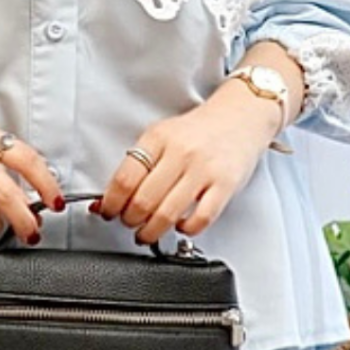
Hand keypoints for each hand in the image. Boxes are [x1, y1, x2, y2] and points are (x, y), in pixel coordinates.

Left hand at [91, 85, 281, 244]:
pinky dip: (185, 229)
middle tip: (129, 223)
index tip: (108, 212)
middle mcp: (181, 152)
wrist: (241, 116)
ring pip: (167, 214)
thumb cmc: (199, 132)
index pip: (124, 178)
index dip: (111, 203)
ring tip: (147, 233)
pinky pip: (200, 219)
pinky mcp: (225, 185)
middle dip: (129, 220)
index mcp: (158, 138)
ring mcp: (204, 169)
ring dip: (151, 232)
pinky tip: (180, 225)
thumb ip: (139, 164)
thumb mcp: (163, 135)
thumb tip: (109, 198)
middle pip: (142, 201)